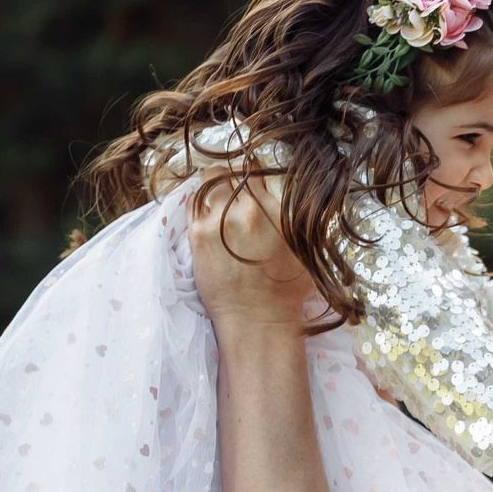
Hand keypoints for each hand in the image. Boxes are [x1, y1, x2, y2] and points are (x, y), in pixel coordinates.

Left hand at [188, 176, 313, 329]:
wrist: (258, 320)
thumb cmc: (285, 291)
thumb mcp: (300, 247)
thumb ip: (284, 217)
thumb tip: (271, 198)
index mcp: (272, 211)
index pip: (254, 171)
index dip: (249, 174)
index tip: (248, 183)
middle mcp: (245, 210)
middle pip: (227, 172)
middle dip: (228, 178)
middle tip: (230, 191)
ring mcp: (217, 221)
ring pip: (207, 183)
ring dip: (211, 187)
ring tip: (216, 201)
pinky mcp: (197, 236)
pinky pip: (191, 203)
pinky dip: (198, 202)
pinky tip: (204, 212)